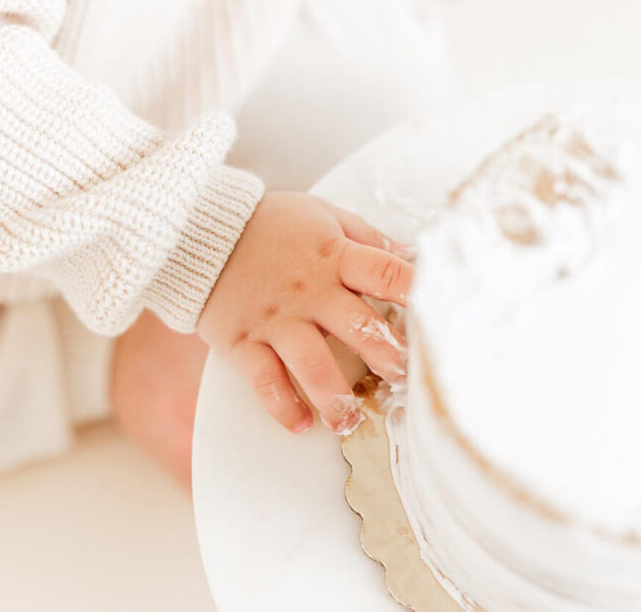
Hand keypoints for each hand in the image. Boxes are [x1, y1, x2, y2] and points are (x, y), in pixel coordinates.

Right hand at [197, 193, 411, 434]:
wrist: (198, 231)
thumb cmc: (269, 224)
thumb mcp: (323, 216)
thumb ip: (366, 238)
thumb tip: (409, 255)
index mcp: (333, 256)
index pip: (384, 271)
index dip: (415, 290)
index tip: (441, 312)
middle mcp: (308, 291)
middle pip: (357, 326)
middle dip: (387, 356)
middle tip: (405, 378)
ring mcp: (275, 320)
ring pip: (311, 363)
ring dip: (336, 396)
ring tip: (351, 420)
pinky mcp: (242, 341)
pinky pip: (264, 380)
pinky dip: (282, 406)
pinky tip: (302, 424)